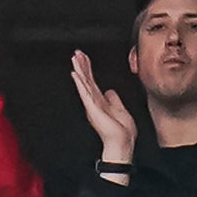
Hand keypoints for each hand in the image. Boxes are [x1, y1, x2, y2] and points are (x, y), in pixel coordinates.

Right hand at [70, 50, 137, 173]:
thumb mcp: (121, 109)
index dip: (88, 68)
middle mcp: (94, 102)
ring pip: (84, 83)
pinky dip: (80, 83)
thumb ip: (114, 99)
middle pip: (86, 80)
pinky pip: (85, 93)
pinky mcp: (92, 108)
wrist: (122, 144)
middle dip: (82, 65)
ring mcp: (92, 105)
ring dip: (79, 70)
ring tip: (74, 58)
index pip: (92, 81)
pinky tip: (75, 74)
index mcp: (100, 101)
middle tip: (76, 52)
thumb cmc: (122, 131)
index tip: (84, 57)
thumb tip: (110, 90)